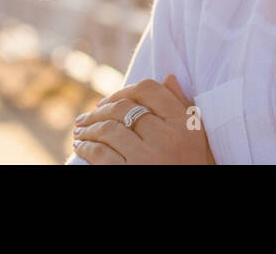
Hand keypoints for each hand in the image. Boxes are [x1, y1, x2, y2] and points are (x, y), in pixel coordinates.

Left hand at [71, 74, 214, 164]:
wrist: (191, 198)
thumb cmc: (192, 164)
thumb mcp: (195, 135)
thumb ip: (182, 105)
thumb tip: (168, 77)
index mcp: (184, 123)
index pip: (149, 90)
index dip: (124, 90)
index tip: (108, 100)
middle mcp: (166, 137)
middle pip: (124, 109)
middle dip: (99, 111)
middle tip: (87, 116)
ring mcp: (147, 157)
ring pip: (108, 130)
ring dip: (88, 129)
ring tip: (80, 131)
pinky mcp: (130, 173)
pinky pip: (100, 154)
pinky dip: (86, 148)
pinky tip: (81, 147)